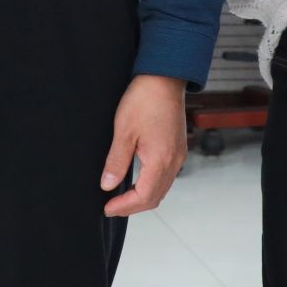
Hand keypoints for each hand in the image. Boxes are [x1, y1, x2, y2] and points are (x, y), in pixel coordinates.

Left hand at [100, 74, 186, 215]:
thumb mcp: (124, 130)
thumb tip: (107, 185)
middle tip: (112, 207)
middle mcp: (174, 162)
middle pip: (155, 197)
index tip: (107, 208)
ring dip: (142, 197)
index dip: (124, 207)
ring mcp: (178, 155)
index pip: (144, 197)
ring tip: (121, 197)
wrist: (164, 78)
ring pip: (162, 188)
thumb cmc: (144, 100)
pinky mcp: (178, 148)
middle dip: (133, 207)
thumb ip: (116, 161)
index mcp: (160, 160)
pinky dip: (151, 185)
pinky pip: (166, 177)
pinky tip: (137, 180)